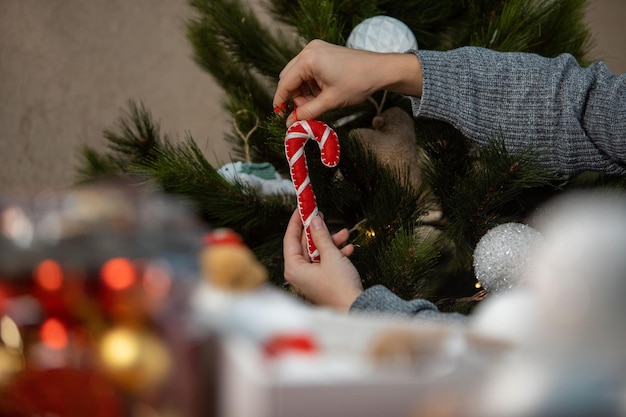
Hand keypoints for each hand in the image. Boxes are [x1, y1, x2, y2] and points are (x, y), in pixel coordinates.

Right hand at [273, 39, 422, 126]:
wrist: (380, 70)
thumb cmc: (357, 83)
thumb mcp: (330, 102)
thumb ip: (307, 113)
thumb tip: (290, 124)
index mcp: (308, 60)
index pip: (285, 83)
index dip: (280, 102)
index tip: (280, 117)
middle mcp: (308, 50)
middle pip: (288, 77)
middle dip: (294, 97)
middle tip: (304, 112)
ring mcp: (315, 49)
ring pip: (297, 75)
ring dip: (302, 92)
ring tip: (317, 104)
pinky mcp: (322, 51)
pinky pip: (307, 70)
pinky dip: (310, 84)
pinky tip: (321, 94)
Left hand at [283, 210, 363, 311]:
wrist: (355, 307)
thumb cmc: (340, 286)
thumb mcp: (330, 255)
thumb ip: (321, 236)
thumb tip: (314, 221)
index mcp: (294, 268)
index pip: (290, 239)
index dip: (296, 221)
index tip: (302, 208)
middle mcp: (298, 274)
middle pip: (304, 245)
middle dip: (317, 231)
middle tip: (321, 215)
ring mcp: (310, 278)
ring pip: (317, 253)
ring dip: (330, 242)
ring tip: (344, 233)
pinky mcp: (321, 281)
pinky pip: (325, 262)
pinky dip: (335, 254)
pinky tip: (347, 249)